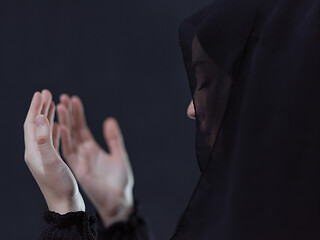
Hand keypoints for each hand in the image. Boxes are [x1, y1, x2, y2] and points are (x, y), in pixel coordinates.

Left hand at [23, 90, 84, 213]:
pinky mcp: (52, 160)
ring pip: (43, 131)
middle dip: (40, 108)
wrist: (65, 203)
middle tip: (47, 93)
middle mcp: (36, 152)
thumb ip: (44, 140)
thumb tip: (39, 118)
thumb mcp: (51, 162)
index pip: (31, 124)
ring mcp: (44, 157)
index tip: (41, 93)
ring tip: (52, 104)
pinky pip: (51, 140)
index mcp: (33, 151)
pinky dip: (53, 129)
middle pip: (36, 125)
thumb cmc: (60, 185)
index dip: (35, 108)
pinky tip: (57, 126)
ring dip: (47, 117)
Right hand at [56, 94, 133, 226]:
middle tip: (62, 97)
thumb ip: (114, 138)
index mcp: (92, 149)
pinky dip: (66, 139)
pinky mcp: (79, 169)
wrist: (119, 199)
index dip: (78, 114)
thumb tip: (109, 120)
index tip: (73, 98)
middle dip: (69, 114)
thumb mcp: (119, 154)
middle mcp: (83, 153)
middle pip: (73, 130)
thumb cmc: (120, 180)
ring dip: (65, 122)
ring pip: (69, 138)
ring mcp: (80, 160)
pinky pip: (70, 152)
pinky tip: (63, 126)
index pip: (82, 128)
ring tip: (61, 106)